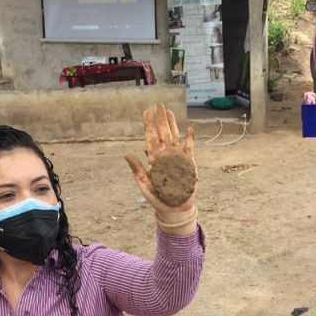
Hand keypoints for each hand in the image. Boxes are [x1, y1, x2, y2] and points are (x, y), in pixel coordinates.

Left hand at [124, 103, 197, 221]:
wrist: (174, 209)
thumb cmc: (157, 199)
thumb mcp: (144, 184)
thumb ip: (137, 169)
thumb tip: (127, 154)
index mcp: (154, 160)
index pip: (151, 138)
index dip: (149, 125)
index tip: (147, 112)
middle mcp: (165, 156)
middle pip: (163, 134)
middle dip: (161, 120)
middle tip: (159, 105)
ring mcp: (177, 159)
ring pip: (175, 137)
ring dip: (173, 124)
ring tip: (170, 112)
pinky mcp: (189, 164)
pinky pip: (189, 149)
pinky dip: (189, 139)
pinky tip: (189, 128)